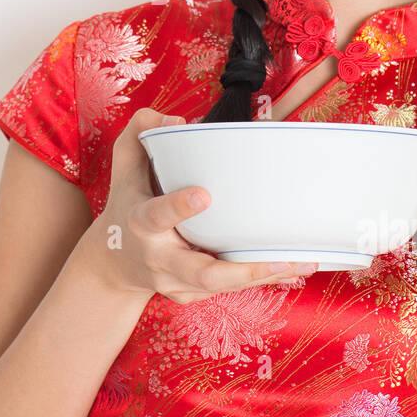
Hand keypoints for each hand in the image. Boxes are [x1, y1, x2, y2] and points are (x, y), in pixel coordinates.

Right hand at [91, 108, 317, 303]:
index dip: (179, 207)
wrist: (112, 262)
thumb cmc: (127, 205)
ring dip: (265, 275)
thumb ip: (141, 129)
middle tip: (281, 258)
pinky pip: (228, 290)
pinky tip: (291, 269)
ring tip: (304, 262)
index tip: (204, 194)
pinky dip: (260, 279)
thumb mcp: (124, 164)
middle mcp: (158, 258)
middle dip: (244, 270)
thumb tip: (177, 121)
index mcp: (140, 222)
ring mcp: (175, 282)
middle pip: (201, 273)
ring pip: (223, 286)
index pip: (157, 215)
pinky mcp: (190, 295)